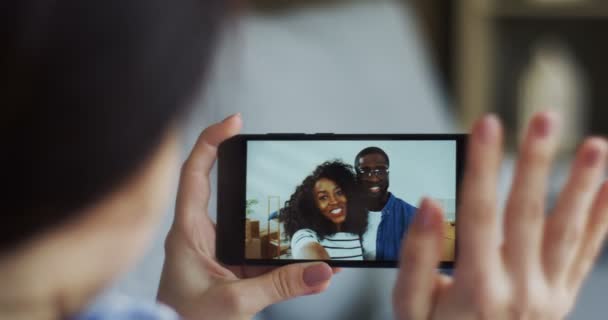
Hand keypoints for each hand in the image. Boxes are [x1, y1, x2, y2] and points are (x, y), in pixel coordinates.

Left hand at [157, 114, 334, 319]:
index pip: (195, 174)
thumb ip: (279, 286)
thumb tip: (321, 271)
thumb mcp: (234, 303)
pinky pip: (265, 257)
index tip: (235, 121)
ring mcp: (220, 254)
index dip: (211, 141)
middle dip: (258, 179)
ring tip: (310, 220)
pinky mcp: (234, 272)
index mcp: (189, 233)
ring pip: (254, 228)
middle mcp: (204, 237)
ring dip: (283, 227)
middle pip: (231, 193)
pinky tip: (312, 265)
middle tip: (283, 165)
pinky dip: (288, 259)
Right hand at [393, 112, 607, 318]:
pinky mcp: (561, 299)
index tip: (486, 125)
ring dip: (580, 187)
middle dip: (535, 163)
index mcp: (476, 286)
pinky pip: (585, 257)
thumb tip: (431, 206)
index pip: (478, 213)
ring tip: (594, 147)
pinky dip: (600, 223)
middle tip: (545, 119)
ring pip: (567, 232)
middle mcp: (519, 287)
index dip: (482, 166)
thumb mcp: (411, 308)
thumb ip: (419, 257)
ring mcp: (547, 295)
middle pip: (528, 214)